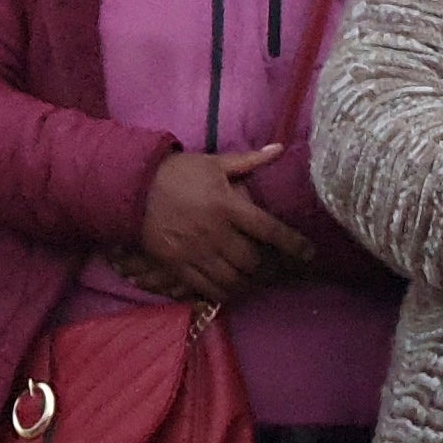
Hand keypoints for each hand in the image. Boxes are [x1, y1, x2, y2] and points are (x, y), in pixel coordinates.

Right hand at [134, 146, 311, 302]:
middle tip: (276, 270)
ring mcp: (196, 253)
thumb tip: (280, 149)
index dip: (294, 244)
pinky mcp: (178, 266)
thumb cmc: (177, 173)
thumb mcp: (213, 163)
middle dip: (269, 269)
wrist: (132, 187)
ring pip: (233, 281)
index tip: (309, 253)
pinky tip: (230, 289)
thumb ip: (249, 161)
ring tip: (254, 281)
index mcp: (228, 206)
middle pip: (253, 262)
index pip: (270, 230)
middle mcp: (216, 233)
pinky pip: (207, 289)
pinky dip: (223, 293)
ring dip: (248, 284)